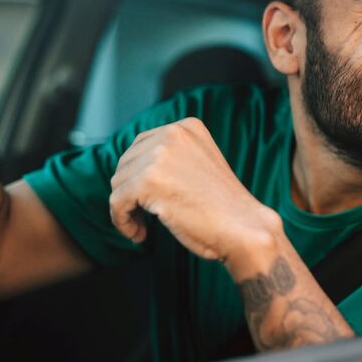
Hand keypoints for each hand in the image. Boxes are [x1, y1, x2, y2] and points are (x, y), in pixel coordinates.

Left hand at [109, 117, 280, 262]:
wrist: (245, 228)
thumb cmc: (224, 208)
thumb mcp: (199, 165)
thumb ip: (172, 158)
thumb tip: (132, 169)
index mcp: (187, 127)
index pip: (142, 146)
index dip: (138, 176)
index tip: (146, 200)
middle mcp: (172, 134)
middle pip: (127, 163)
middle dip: (130, 192)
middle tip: (142, 218)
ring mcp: (160, 155)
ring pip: (119, 182)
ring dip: (126, 209)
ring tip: (142, 228)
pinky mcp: (148, 180)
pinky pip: (117, 202)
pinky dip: (122, 221)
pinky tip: (138, 233)